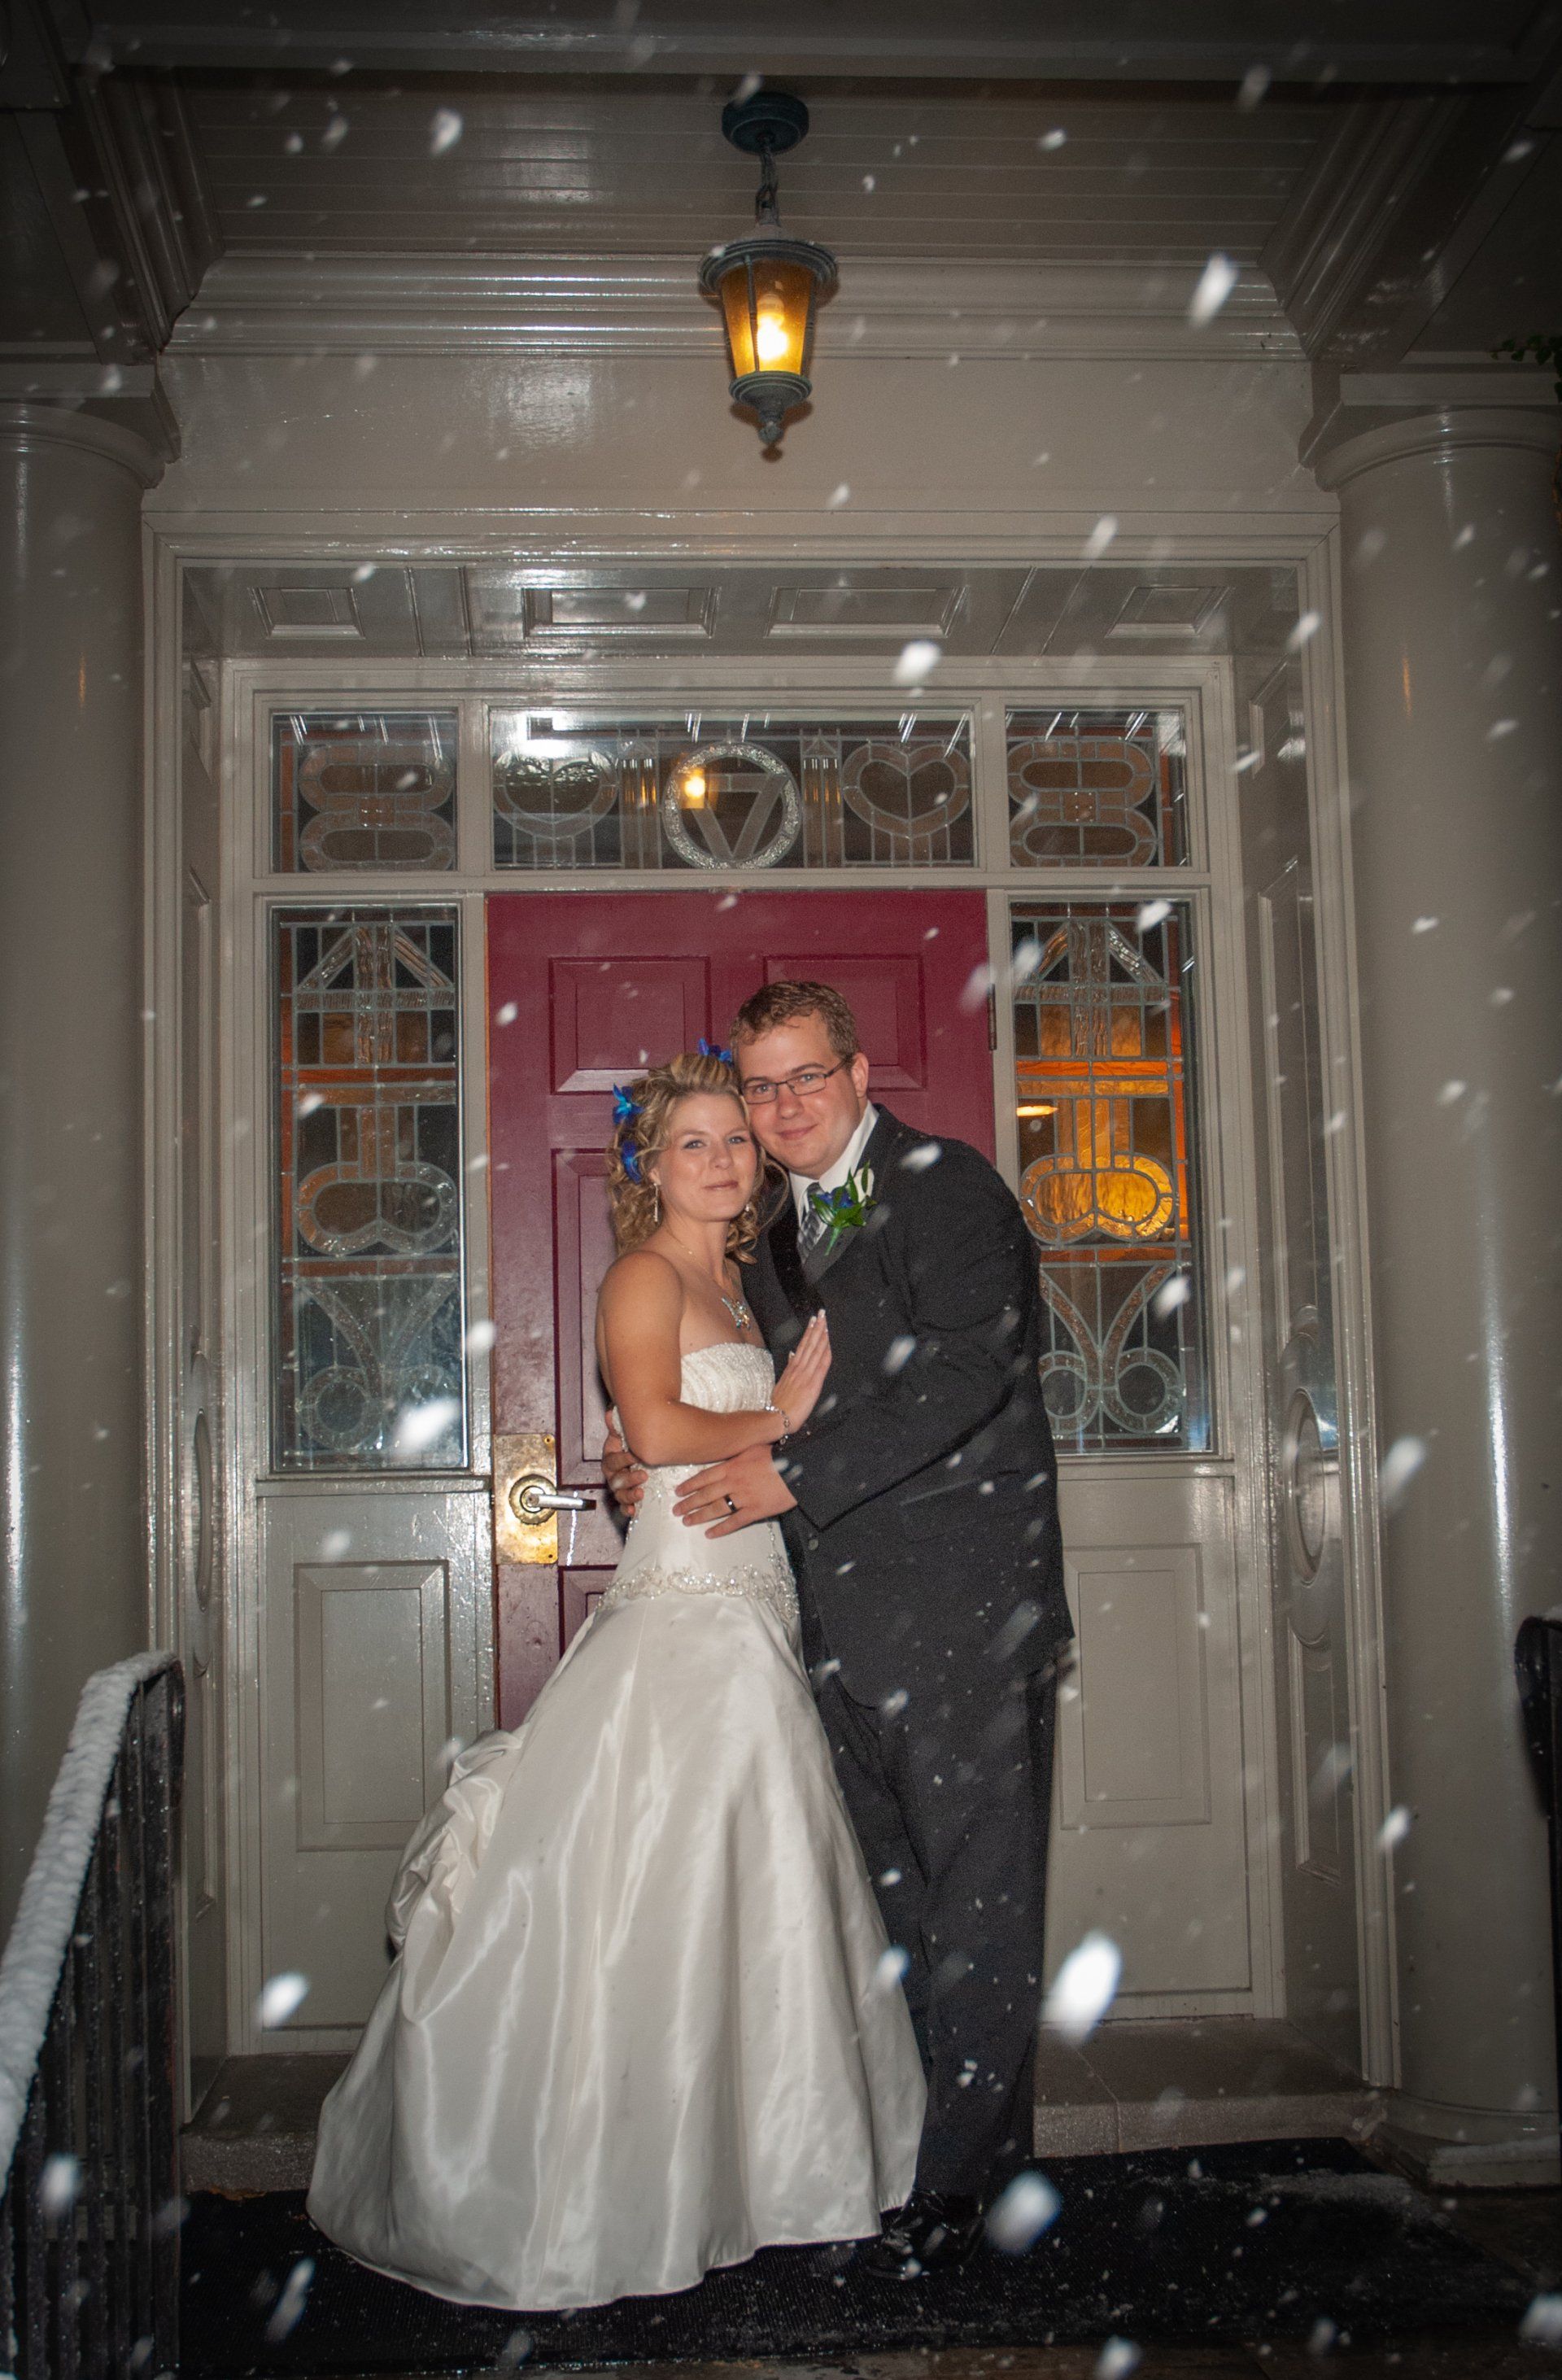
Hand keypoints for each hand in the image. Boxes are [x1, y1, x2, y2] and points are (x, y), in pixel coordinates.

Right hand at [602, 1408, 646, 1518]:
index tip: (636, 1456)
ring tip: (640, 1493)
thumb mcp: (629, 1431)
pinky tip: (633, 1511)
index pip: (612, 1461)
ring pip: (619, 1494)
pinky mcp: (630, 1497)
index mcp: (611, 1457)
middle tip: (644, 1475)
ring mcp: (621, 1487)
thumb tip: (610, 1415)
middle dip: (629, 1479)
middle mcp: (613, 1474)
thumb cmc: (637, 1441)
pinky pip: (624, 1506)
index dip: (622, 1459)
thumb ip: (619, 1424)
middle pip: (615, 1480)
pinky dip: (627, 1509)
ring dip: (629, 1495)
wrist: (649, 1450)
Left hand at [674, 1443, 796, 1536]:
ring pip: (716, 1509)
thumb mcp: (752, 1446)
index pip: (703, 1477)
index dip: (689, 1485)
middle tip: (676, 1511)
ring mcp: (743, 1498)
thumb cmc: (777, 1454)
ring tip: (687, 1522)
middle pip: (705, 1495)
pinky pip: (734, 1522)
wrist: (798, 1467)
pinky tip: (710, 1534)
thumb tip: (724, 1453)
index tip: (678, 1492)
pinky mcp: (755, 1511)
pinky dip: (721, 1529)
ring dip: (699, 1516)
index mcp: (731, 1466)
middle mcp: (733, 1483)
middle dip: (689, 1503)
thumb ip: (736, 1453)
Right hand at [772, 1310, 830, 1434]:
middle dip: (816, 1328)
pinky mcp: (812, 1383)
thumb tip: (792, 1355)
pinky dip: (825, 1352)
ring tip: (825, 1322)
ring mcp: (805, 1374)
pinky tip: (828, 1343)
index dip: (809, 1333)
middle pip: (809, 1344)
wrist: (777, 1417)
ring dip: (821, 1335)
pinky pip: (821, 1364)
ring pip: (815, 1350)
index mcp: (792, 1368)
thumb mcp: (782, 1383)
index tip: (814, 1321)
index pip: (803, 1346)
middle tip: (821, 1313)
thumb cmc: (779, 1405)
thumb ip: (789, 1369)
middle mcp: (798, 1368)